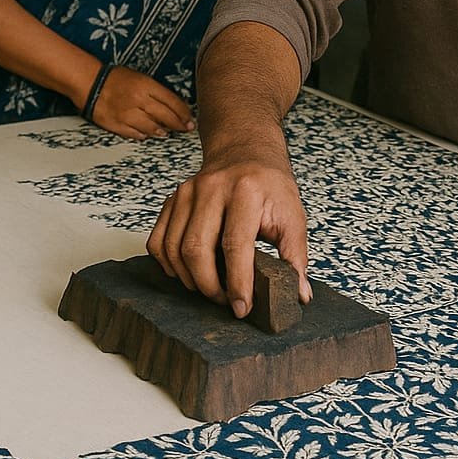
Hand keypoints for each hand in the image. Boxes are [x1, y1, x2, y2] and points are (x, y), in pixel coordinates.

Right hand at [90, 66, 194, 139]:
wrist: (90, 82)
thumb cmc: (116, 78)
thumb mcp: (140, 78)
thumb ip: (156, 92)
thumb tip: (174, 107)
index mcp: (146, 85)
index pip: (172, 101)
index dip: (184, 113)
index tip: (190, 119)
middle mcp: (138, 100)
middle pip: (166, 117)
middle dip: (178, 124)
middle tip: (185, 129)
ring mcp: (127, 114)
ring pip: (152, 128)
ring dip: (161, 131)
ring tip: (166, 132)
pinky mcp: (116, 124)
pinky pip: (135, 134)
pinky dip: (143, 135)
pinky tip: (147, 134)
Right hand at [147, 151, 310, 316]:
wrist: (246, 150)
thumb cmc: (270, 186)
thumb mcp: (293, 215)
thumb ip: (295, 255)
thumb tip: (299, 294)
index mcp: (246, 191)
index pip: (236, 245)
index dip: (238, 283)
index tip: (242, 307)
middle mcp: (212, 188)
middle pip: (197, 249)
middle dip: (209, 287)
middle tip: (225, 301)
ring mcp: (188, 192)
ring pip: (174, 248)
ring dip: (189, 279)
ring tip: (210, 289)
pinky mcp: (173, 198)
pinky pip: (158, 240)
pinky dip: (168, 264)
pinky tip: (186, 273)